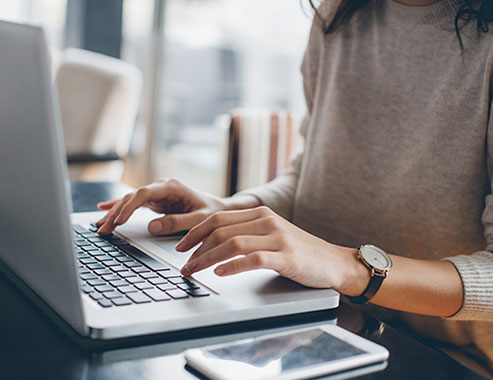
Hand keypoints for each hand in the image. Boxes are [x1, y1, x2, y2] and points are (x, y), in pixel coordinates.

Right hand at [97, 178, 230, 235]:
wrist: (220, 210)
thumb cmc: (213, 213)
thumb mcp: (200, 219)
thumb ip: (178, 223)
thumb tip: (152, 227)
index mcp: (172, 187)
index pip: (144, 193)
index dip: (129, 206)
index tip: (119, 220)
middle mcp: (162, 187)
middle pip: (132, 197)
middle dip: (116, 213)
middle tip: (103, 229)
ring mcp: (158, 194)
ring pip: (130, 201)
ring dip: (114, 213)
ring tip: (100, 226)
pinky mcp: (156, 201)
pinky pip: (133, 204)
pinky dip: (119, 207)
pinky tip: (103, 209)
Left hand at [177, 206, 362, 290]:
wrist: (333, 262)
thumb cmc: (299, 252)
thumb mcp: (271, 235)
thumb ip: (247, 234)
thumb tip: (213, 245)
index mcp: (260, 214)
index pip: (218, 218)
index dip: (195, 232)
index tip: (181, 246)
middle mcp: (267, 221)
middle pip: (221, 229)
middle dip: (196, 247)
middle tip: (183, 264)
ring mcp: (278, 238)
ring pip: (233, 243)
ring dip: (207, 258)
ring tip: (194, 270)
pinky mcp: (287, 256)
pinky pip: (253, 259)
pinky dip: (233, 266)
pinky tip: (220, 273)